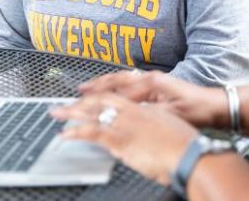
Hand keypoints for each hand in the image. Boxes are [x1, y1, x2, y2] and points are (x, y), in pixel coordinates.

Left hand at [51, 92, 197, 184]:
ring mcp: (126, 123)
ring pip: (93, 112)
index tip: (87, 96)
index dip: (99, 94)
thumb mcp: (168, 127)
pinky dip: (76, 132)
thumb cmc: (184, 145)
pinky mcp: (122, 140)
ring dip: (73, 111)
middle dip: (81, 101)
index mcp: (145, 107)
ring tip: (57, 113)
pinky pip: (93, 132)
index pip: (116, 96)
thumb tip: (146, 129)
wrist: (190, 153)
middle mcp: (133, 111)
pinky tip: (65, 134)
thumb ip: (153, 124)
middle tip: (64, 103)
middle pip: (101, 99)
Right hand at [78, 70, 228, 128]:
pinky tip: (111, 87)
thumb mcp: (172, 113)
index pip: (120, 90)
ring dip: (105, 82)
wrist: (215, 105)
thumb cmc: (198, 109)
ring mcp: (153, 80)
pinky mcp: (157, 85)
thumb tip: (129, 114)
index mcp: (153, 83)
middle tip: (80, 89)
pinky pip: (129, 81)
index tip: (85, 100)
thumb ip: (149, 113)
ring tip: (89, 86)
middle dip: (97, 84)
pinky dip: (116, 84)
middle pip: (118, 79)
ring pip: (123, 79)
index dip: (101, 96)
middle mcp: (151, 78)